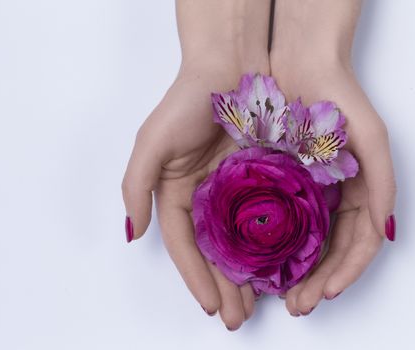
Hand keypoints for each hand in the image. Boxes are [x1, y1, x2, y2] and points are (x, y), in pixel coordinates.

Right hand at [122, 0, 270, 329]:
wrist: (232, 65)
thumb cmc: (188, 101)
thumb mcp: (152, 142)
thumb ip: (137, 187)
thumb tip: (134, 233)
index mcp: (178, 192)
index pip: (184, 246)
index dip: (195, 277)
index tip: (211, 304)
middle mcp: (207, 196)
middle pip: (214, 252)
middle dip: (224, 286)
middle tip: (238, 317)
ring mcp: (237, 189)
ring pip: (243, 242)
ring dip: (247, 274)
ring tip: (258, 305)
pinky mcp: (265, 178)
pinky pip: (269, 218)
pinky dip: (271, 244)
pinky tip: (280, 266)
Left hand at [270, 0, 396, 315]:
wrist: (301, 65)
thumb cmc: (341, 99)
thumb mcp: (373, 139)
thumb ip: (382, 185)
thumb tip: (385, 230)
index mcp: (361, 192)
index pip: (359, 244)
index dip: (346, 272)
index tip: (325, 292)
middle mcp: (336, 197)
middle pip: (331, 251)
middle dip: (317, 282)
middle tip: (297, 307)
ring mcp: (309, 192)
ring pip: (305, 243)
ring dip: (297, 273)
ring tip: (279, 297)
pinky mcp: (281, 182)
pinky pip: (281, 222)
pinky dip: (277, 247)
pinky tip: (263, 264)